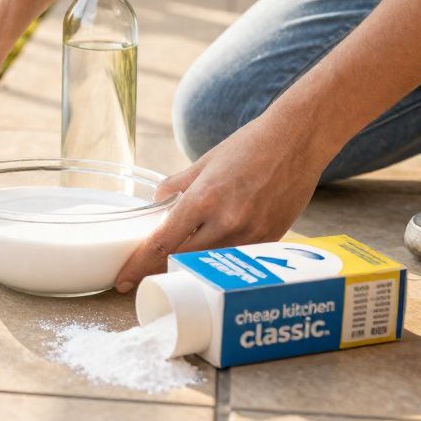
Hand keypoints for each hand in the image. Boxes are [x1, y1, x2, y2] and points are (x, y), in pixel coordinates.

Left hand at [113, 114, 332, 291]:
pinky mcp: (270, 240)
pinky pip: (236, 260)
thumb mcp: (203, 163)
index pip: (162, 244)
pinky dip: (218, 262)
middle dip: (156, 273)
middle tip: (139, 280)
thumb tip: (155, 206)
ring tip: (169, 272)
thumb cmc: (248, 146)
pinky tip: (207, 260)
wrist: (296, 141)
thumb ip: (175, 188)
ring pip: (209, 266)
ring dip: (187, 270)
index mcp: (203, 200)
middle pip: (181, 262)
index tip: (123, 280)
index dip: (138, 266)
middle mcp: (226, 222)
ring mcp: (250, 235)